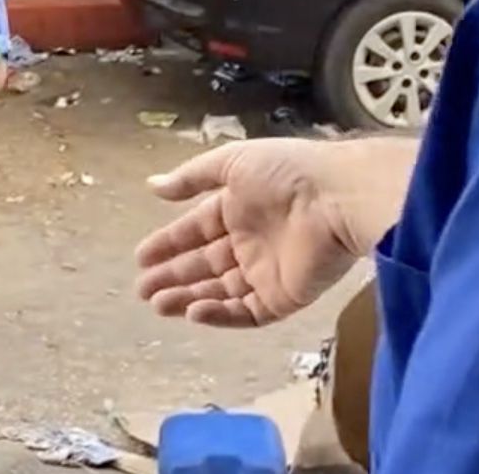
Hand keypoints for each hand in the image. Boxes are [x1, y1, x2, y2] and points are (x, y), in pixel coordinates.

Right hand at [134, 138, 365, 327]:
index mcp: (238, 209)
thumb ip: (191, 178)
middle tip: (142, 290)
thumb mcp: (232, 162)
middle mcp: (250, 242)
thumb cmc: (286, 173)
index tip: (140, 257)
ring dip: (188, 297)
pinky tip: (193, 312)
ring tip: (157, 304)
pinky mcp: (285, 298)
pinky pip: (248, 313)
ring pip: (220, 292)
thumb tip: (152, 186)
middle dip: (172, 277)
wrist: (338, 199)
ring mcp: (267, 272)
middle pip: (204, 266)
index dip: (168, 244)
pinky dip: (220, 315)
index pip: (196, 231)